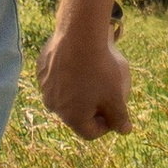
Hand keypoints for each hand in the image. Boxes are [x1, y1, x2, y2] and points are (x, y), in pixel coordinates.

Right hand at [38, 23, 134, 140]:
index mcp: (72, 117)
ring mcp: (45, 88)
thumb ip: (120, 117)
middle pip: (76, 115)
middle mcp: (54, 106)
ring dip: (79, 92)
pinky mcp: (42, 70)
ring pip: (65, 96)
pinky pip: (57, 79)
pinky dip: (68, 76)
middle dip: (92, 108)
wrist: (79, 34)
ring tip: (93, 76)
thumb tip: (124, 130)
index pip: (90, 132)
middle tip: (106, 93)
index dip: (106, 126)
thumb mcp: (116, 95)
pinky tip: (81, 63)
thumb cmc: (100, 68)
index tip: (115, 111)